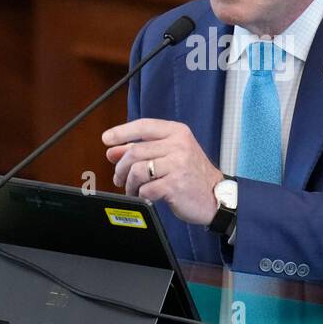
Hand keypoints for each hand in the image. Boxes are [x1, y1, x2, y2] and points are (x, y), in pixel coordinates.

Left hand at [102, 118, 223, 225]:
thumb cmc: (192, 175)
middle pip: (135, 151)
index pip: (144, 126)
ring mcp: (178, 164)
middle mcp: (178, 145)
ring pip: (138, 170)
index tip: (107, 139)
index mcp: (178, 132)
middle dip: (121, 167)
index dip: (122, 132)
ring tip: (132, 189)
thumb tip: (112, 151)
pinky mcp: (175, 184)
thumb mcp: (171, 155)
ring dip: (129, 183)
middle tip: (119, 177)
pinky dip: (141, 194)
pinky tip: (145, 196)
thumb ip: (143, 150)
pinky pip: (146, 188)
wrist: (216, 197)